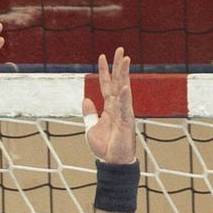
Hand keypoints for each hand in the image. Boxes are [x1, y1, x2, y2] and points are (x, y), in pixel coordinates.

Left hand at [85, 47, 135, 164]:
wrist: (111, 163)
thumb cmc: (105, 147)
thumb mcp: (91, 128)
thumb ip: (89, 114)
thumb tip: (85, 99)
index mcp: (109, 107)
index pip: (106, 85)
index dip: (104, 71)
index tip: (102, 56)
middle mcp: (118, 106)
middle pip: (118, 81)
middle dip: (119, 65)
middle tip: (120, 49)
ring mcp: (123, 113)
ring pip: (124, 89)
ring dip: (124, 74)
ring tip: (126, 59)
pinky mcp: (126, 122)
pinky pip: (125, 108)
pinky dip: (124, 97)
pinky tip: (124, 86)